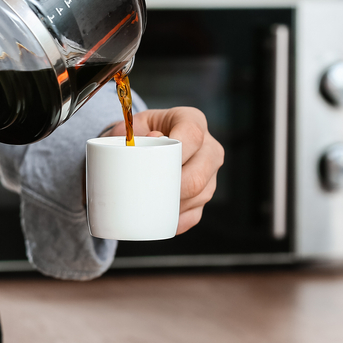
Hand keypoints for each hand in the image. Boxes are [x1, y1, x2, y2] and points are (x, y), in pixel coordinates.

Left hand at [103, 107, 223, 233]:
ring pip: (200, 195)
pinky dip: (177, 220)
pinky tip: (162, 221)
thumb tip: (143, 142)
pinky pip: (195, 214)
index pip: (193, 134)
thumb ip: (131, 130)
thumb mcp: (133, 124)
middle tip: (150, 191)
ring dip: (175, 205)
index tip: (157, 159)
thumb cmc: (139, 132)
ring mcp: (211, 173)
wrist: (145, 143)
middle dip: (174, 187)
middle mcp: (208, 147)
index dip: (178, 149)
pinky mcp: (205, 194)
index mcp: (192, 121)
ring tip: (151, 205)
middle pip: (199, 173)